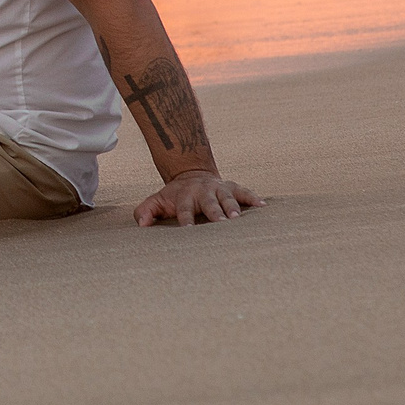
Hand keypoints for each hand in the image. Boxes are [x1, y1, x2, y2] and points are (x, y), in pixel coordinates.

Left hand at [135, 169, 262, 226]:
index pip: (185, 210)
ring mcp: (219, 188)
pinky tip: (262, 206)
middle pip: (209, 203)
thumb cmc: (174, 196)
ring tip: (238, 218)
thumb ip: (145, 212)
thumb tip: (141, 225)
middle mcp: (203, 191)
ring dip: (233, 207)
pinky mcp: (232, 187)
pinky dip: (253, 198)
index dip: (187, 220)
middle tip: (221, 224)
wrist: (190, 173)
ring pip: (227, 197)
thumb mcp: (157, 201)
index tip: (189, 231)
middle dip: (215, 213)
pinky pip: (244, 192)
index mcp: (184, 197)